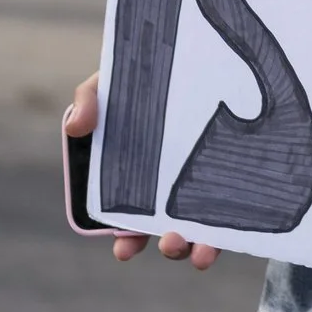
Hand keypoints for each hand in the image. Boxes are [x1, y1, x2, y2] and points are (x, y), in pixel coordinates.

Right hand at [66, 75, 220, 266]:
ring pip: (204, 228)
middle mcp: (173, 192)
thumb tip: (75, 127)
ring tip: (199, 252)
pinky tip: (233, 231)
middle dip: (169, 245)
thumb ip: (88, 100)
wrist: (198, 59)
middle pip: (169, 230)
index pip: (130, 221)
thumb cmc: (145, 80)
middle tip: (168, 242)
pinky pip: (237, 209)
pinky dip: (233, 226)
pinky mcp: (236, 177)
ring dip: (200, 246)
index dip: (126, 240)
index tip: (124, 249)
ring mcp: (205, 187)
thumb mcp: (111, 85)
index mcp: (140, 181)